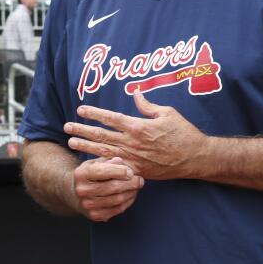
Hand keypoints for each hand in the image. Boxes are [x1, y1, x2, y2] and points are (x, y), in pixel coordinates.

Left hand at [65, 91, 210, 181]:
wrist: (195, 158)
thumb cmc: (183, 132)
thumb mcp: (167, 113)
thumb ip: (147, 105)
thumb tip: (135, 93)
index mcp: (139, 126)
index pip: (110, 118)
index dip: (94, 113)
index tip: (80, 109)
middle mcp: (133, 143)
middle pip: (102, 135)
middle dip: (82, 130)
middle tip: (67, 127)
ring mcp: (134, 158)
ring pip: (104, 152)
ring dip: (86, 147)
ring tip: (71, 143)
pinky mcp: (137, 170)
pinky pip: (115, 167)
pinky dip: (101, 164)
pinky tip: (89, 163)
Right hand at [71, 156, 143, 221]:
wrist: (74, 193)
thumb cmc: (89, 175)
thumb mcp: (95, 163)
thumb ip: (108, 160)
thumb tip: (121, 161)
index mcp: (81, 174)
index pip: (103, 172)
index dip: (120, 171)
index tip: (131, 171)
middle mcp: (82, 190)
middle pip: (112, 187)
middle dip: (130, 183)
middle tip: (140, 180)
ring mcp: (88, 205)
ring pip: (117, 199)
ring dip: (131, 193)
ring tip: (137, 187)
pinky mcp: (95, 215)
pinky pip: (117, 210)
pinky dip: (127, 202)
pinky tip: (131, 195)